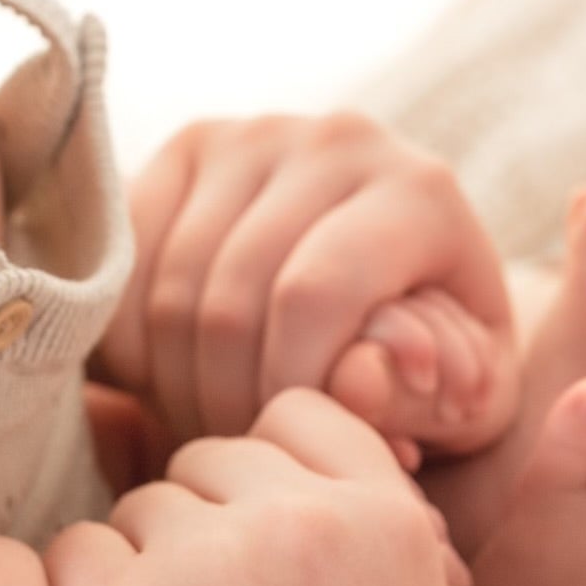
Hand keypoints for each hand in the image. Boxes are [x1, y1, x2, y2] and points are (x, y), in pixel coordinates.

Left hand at [44, 390, 487, 585]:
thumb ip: (414, 572)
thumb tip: (386, 496)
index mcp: (394, 529)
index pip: (305, 416)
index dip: (271, 473)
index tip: (256, 543)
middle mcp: (306, 527)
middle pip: (212, 459)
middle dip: (203, 527)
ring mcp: (206, 564)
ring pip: (140, 505)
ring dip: (141, 572)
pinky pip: (75, 552)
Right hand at [99, 113, 513, 456]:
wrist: (395, 284)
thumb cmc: (437, 359)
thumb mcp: (460, 399)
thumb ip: (416, 401)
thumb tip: (354, 383)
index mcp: (418, 192)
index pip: (315, 294)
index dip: (285, 386)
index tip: (286, 444)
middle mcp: (336, 141)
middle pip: (231, 298)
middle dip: (225, 401)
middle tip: (239, 451)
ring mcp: (254, 134)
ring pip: (170, 287)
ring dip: (176, 383)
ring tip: (212, 425)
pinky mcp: (190, 148)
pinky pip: (125, 265)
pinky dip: (134, 344)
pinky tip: (172, 378)